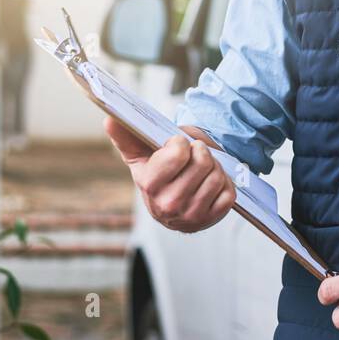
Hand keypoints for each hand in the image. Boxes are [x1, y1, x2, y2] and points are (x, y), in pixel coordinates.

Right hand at [103, 116, 235, 232]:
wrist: (171, 204)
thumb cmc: (157, 172)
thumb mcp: (140, 155)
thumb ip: (126, 136)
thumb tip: (109, 119)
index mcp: (149, 184)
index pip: (179, 152)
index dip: (181, 143)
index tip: (177, 147)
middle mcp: (168, 204)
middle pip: (203, 162)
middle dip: (201, 153)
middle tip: (193, 157)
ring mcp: (190, 215)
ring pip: (217, 177)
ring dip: (214, 168)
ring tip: (202, 171)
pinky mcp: (210, 220)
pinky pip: (229, 194)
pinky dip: (225, 185)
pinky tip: (210, 186)